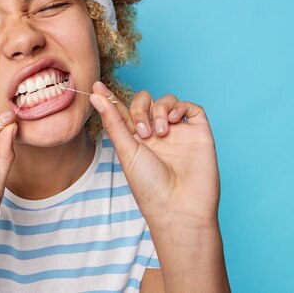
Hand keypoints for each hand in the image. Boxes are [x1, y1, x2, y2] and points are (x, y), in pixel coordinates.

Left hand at [89, 82, 220, 228]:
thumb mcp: (126, 151)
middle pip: (145, 101)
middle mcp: (156, 133)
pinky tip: (173, 121)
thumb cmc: (149, 186)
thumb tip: (94, 94)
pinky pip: (191, 108)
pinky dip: (181, 107)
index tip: (96, 85)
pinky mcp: (198, 133)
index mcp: (135, 139)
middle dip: (141, 108)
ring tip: (160, 132)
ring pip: (167, 101)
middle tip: (143, 133)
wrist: (179, 208)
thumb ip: (113, 121)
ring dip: (160, 109)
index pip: (122, 111)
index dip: (110, 98)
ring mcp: (178, 132)